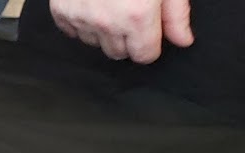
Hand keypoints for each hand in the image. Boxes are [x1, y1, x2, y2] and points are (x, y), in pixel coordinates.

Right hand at [49, 0, 193, 62]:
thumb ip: (175, 13)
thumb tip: (182, 40)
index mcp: (136, 16)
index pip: (144, 55)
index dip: (151, 44)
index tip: (152, 31)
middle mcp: (106, 23)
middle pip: (118, 53)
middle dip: (128, 39)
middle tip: (133, 11)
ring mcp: (81, 18)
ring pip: (95, 43)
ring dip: (105, 30)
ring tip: (113, 3)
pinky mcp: (62, 11)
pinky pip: (74, 31)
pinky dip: (84, 21)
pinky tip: (95, 2)